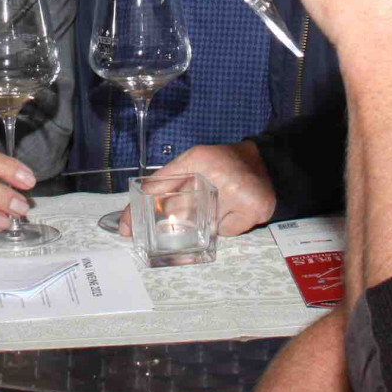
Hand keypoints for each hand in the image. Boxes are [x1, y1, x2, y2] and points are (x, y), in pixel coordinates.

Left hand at [118, 141, 274, 236]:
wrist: (266, 162)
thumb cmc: (223, 163)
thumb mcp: (194, 162)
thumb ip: (165, 182)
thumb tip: (134, 218)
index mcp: (198, 158)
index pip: (159, 185)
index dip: (139, 208)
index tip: (126, 228)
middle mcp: (217, 175)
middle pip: (181, 213)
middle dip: (177, 220)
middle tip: (187, 216)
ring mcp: (238, 194)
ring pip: (205, 227)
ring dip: (206, 222)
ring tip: (222, 203)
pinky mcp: (255, 210)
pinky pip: (226, 232)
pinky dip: (226, 226)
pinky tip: (235, 210)